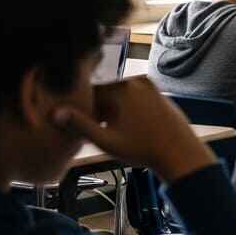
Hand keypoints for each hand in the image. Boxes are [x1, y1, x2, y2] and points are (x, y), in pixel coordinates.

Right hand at [51, 77, 216, 183]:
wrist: (181, 153)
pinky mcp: (159, 93)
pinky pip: (134, 97)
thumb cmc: (143, 150)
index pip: (88, 93)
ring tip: (116, 131)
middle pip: (104, 93)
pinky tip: (130, 128)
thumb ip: (80, 125)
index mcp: (121, 88)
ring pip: (119, 96)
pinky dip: (127, 109)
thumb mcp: (106, 140)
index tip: (81, 126)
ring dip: (112, 110)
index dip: (81, 110)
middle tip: (100, 130)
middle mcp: (136, 81)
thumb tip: (54, 113)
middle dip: (98, 110)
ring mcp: (150, 86)